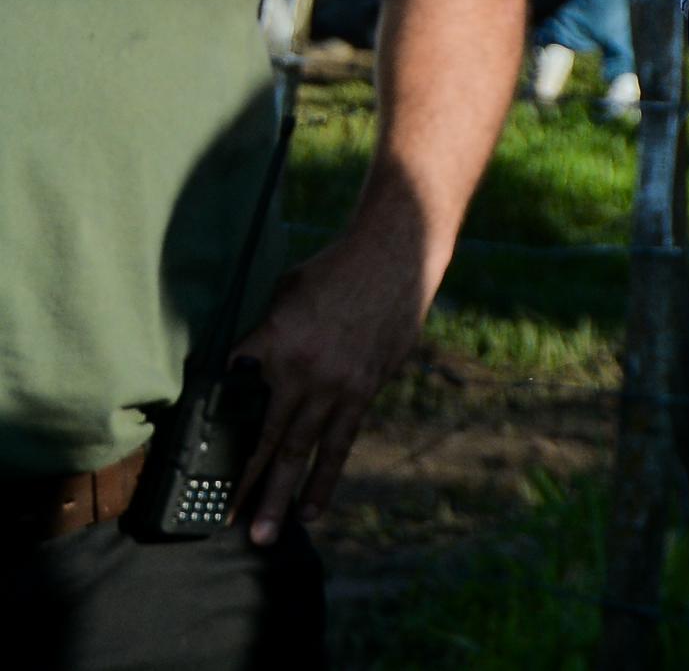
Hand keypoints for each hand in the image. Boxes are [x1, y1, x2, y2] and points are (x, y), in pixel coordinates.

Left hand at [226, 207, 434, 542]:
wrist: (396, 252)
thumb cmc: (332, 269)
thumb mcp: (281, 294)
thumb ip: (262, 337)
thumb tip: (241, 370)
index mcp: (271, 343)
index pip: (230, 401)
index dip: (210, 438)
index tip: (191, 473)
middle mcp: (300, 372)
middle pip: (263, 439)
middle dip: (240, 485)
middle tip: (222, 524)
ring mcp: (336, 385)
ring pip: (300, 451)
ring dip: (279, 496)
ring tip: (263, 535)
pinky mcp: (364, 390)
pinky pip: (340, 443)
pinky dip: (324, 478)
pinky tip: (311, 509)